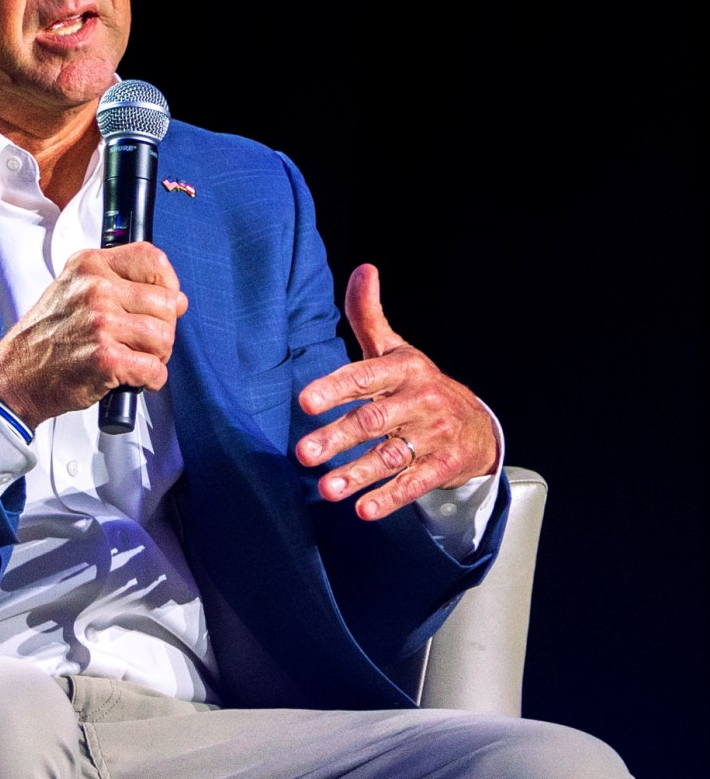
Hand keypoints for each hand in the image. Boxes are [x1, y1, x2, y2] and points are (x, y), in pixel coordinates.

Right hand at [0, 243, 189, 425]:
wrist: (15, 374)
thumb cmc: (46, 338)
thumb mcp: (72, 290)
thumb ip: (118, 284)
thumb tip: (177, 299)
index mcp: (88, 266)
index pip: (153, 259)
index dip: (167, 284)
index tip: (160, 302)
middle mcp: (95, 289)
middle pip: (167, 303)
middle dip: (162, 328)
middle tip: (138, 341)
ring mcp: (100, 322)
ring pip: (165, 337)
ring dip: (156, 356)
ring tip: (132, 358)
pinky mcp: (106, 358)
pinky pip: (156, 369)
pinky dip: (150, 380)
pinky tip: (130, 378)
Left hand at [294, 264, 498, 520]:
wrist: (476, 424)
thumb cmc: (417, 384)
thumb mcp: (395, 349)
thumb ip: (369, 315)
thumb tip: (362, 268)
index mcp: (405, 369)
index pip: (366, 376)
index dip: (335, 387)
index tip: (304, 401)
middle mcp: (421, 401)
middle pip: (374, 420)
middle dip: (337, 437)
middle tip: (302, 453)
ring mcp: (434, 435)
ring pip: (391, 455)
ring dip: (357, 473)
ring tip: (325, 489)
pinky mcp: (444, 466)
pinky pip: (414, 483)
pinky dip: (389, 497)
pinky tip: (362, 510)